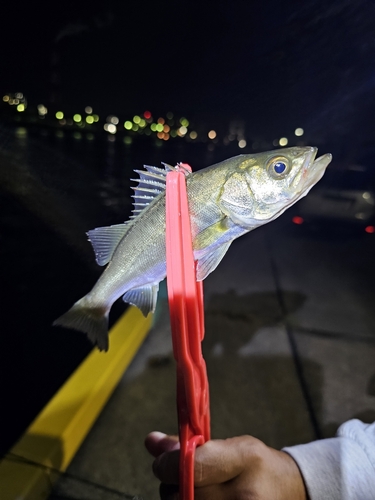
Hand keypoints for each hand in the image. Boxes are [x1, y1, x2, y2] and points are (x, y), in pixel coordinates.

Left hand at [145, 432, 306, 499]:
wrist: (290, 493)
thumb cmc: (258, 467)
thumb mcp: (231, 446)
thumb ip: (190, 446)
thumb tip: (151, 441)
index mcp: (246, 461)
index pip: (193, 466)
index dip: (169, 464)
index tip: (162, 462)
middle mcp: (245, 496)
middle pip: (184, 494)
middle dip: (174, 485)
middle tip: (182, 479)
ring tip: (195, 493)